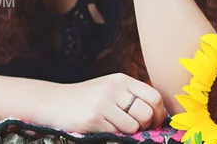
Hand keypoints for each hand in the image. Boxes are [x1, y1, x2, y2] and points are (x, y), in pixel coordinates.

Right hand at [50, 73, 167, 134]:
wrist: (56, 102)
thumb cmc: (88, 99)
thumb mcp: (111, 89)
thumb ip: (131, 96)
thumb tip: (158, 115)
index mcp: (122, 80)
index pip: (154, 96)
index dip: (159, 114)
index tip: (155, 123)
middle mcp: (115, 88)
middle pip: (147, 112)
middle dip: (146, 126)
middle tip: (139, 130)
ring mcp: (104, 102)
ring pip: (134, 126)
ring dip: (130, 133)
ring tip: (119, 129)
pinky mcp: (94, 118)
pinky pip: (117, 133)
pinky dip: (115, 136)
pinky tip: (104, 129)